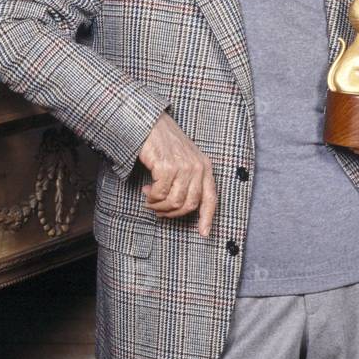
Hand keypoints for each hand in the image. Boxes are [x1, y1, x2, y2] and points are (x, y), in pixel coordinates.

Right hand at [138, 112, 216, 235]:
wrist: (150, 124)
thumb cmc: (165, 144)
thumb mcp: (185, 160)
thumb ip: (189, 180)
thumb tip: (181, 207)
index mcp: (205, 167)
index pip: (211, 198)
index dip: (208, 218)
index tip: (204, 234)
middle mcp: (197, 167)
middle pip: (189, 205)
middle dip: (171, 213)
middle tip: (158, 209)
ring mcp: (183, 167)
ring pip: (174, 202)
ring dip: (159, 205)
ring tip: (150, 199)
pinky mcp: (167, 166)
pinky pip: (160, 193)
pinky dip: (151, 197)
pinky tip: (146, 189)